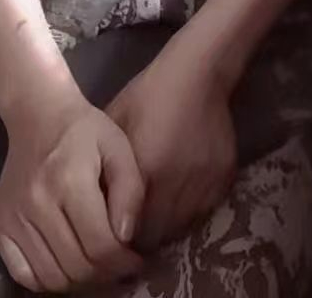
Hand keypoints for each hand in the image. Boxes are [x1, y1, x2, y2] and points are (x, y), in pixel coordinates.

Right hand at [0, 85, 146, 292]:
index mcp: (70, 180)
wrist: (37, 114)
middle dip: (105, 275)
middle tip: (120, 267)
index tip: (137, 261)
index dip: (123, 263)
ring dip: (79, 282)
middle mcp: (37, 203)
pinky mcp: (0, 226)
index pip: (100, 245)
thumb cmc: (85, 130)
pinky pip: (23, 274)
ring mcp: (14, 217)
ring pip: (51, 277)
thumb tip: (126, 237)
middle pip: (76, 266)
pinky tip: (66, 266)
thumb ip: (130, 191)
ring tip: (96, 267)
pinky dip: (47, 280)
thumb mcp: (118, 147)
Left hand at [105, 37, 237, 251]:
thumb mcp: (114, 125)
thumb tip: (87, 204)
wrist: (199, 72)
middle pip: (155, 236)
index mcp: (144, 169)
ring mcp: (204, 183)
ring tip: (153, 216)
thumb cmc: (149, 94)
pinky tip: (177, 199)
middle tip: (131, 229)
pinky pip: (202, 213)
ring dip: (165, 228)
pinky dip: (187, 214)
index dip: (117, 237)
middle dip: (141, 238)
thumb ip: (103, 168)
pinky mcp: (224, 179)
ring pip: (180, 229)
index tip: (111, 235)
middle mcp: (176, 183)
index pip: (127, 229)